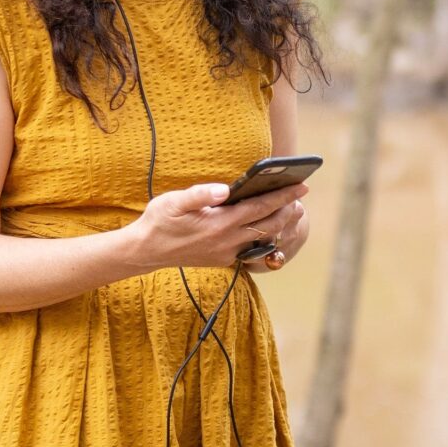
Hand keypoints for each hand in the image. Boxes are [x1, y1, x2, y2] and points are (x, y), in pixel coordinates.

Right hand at [130, 182, 309, 271]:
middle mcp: (228, 242)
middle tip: (301, 195)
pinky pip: (252, 249)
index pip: (260, 207)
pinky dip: (266, 237)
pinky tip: (268, 227)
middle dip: (288, 209)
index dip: (283, 196)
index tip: (301, 186)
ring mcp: (227, 253)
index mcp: (219, 224)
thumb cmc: (159, 221)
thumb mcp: (173, 202)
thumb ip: (200, 194)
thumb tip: (224, 189)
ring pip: (264, 239)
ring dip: (280, 224)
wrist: (146, 251)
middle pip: (269, 224)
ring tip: (291, 209)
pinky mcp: (223, 260)